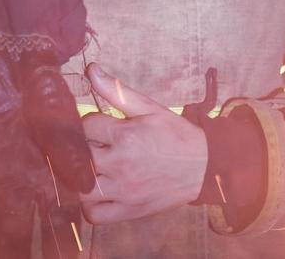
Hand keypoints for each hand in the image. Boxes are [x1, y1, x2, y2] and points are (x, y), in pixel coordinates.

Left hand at [78, 63, 207, 224]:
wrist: (205, 167)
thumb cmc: (177, 135)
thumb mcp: (149, 108)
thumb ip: (117, 91)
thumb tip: (91, 69)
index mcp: (125, 136)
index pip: (85, 126)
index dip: (88, 124)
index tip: (98, 127)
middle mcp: (121, 164)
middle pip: (78, 157)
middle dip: (81, 150)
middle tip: (92, 147)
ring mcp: (124, 191)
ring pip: (81, 189)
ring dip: (80, 179)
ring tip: (91, 170)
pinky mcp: (129, 210)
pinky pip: (95, 215)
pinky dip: (90, 206)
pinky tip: (97, 192)